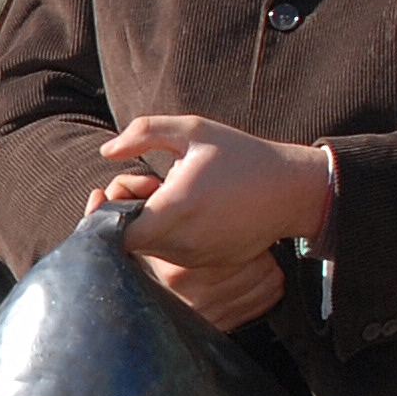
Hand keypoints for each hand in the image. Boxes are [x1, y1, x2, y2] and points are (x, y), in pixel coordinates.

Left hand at [91, 114, 322, 332]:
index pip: (117, 232)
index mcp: (174, 208)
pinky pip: (173, 257)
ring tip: (172, 201)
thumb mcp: (193, 129)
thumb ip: (144, 133)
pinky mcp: (207, 265)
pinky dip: (170, 239)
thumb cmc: (239, 155)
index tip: (113, 195)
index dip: (105, 216)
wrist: (290, 190)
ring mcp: (195, 258)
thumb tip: (106, 151)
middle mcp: (182, 242)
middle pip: (128, 244)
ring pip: (149, 251)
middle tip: (143, 192)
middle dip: (125, 221)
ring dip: (148, 230)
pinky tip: (191, 215)